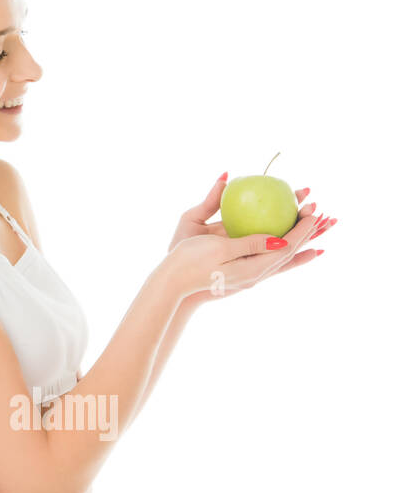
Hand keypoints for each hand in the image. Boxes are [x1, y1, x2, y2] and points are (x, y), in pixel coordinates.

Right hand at [163, 201, 328, 303]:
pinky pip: (270, 259)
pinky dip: (287, 252)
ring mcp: (249, 275)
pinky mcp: (241, 273)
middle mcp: (256, 274)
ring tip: (320, 232)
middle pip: (289, 252)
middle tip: (319, 211)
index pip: (286, 246)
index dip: (302, 228)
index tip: (314, 209)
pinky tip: (291, 248)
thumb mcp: (218, 249)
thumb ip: (249, 243)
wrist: (172, 282)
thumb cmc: (190, 262)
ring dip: (301, 242)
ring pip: (283, 257)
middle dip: (307, 232)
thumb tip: (279, 238)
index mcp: (253, 268)